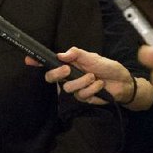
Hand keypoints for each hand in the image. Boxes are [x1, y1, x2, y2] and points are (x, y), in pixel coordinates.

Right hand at [27, 47, 149, 107]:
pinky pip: (81, 94)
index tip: (29, 59)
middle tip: (68, 69)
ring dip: (82, 81)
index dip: (38, 62)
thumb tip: (62, 54)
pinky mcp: (83, 98)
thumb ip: (78, 54)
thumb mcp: (94, 57)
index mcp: (70, 64)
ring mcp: (75, 88)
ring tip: (94, 77)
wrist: (123, 83)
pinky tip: (99, 85)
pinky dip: (92, 88)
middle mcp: (69, 76)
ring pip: (67, 87)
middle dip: (57, 73)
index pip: (50, 63)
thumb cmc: (109, 68)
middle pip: (51, 77)